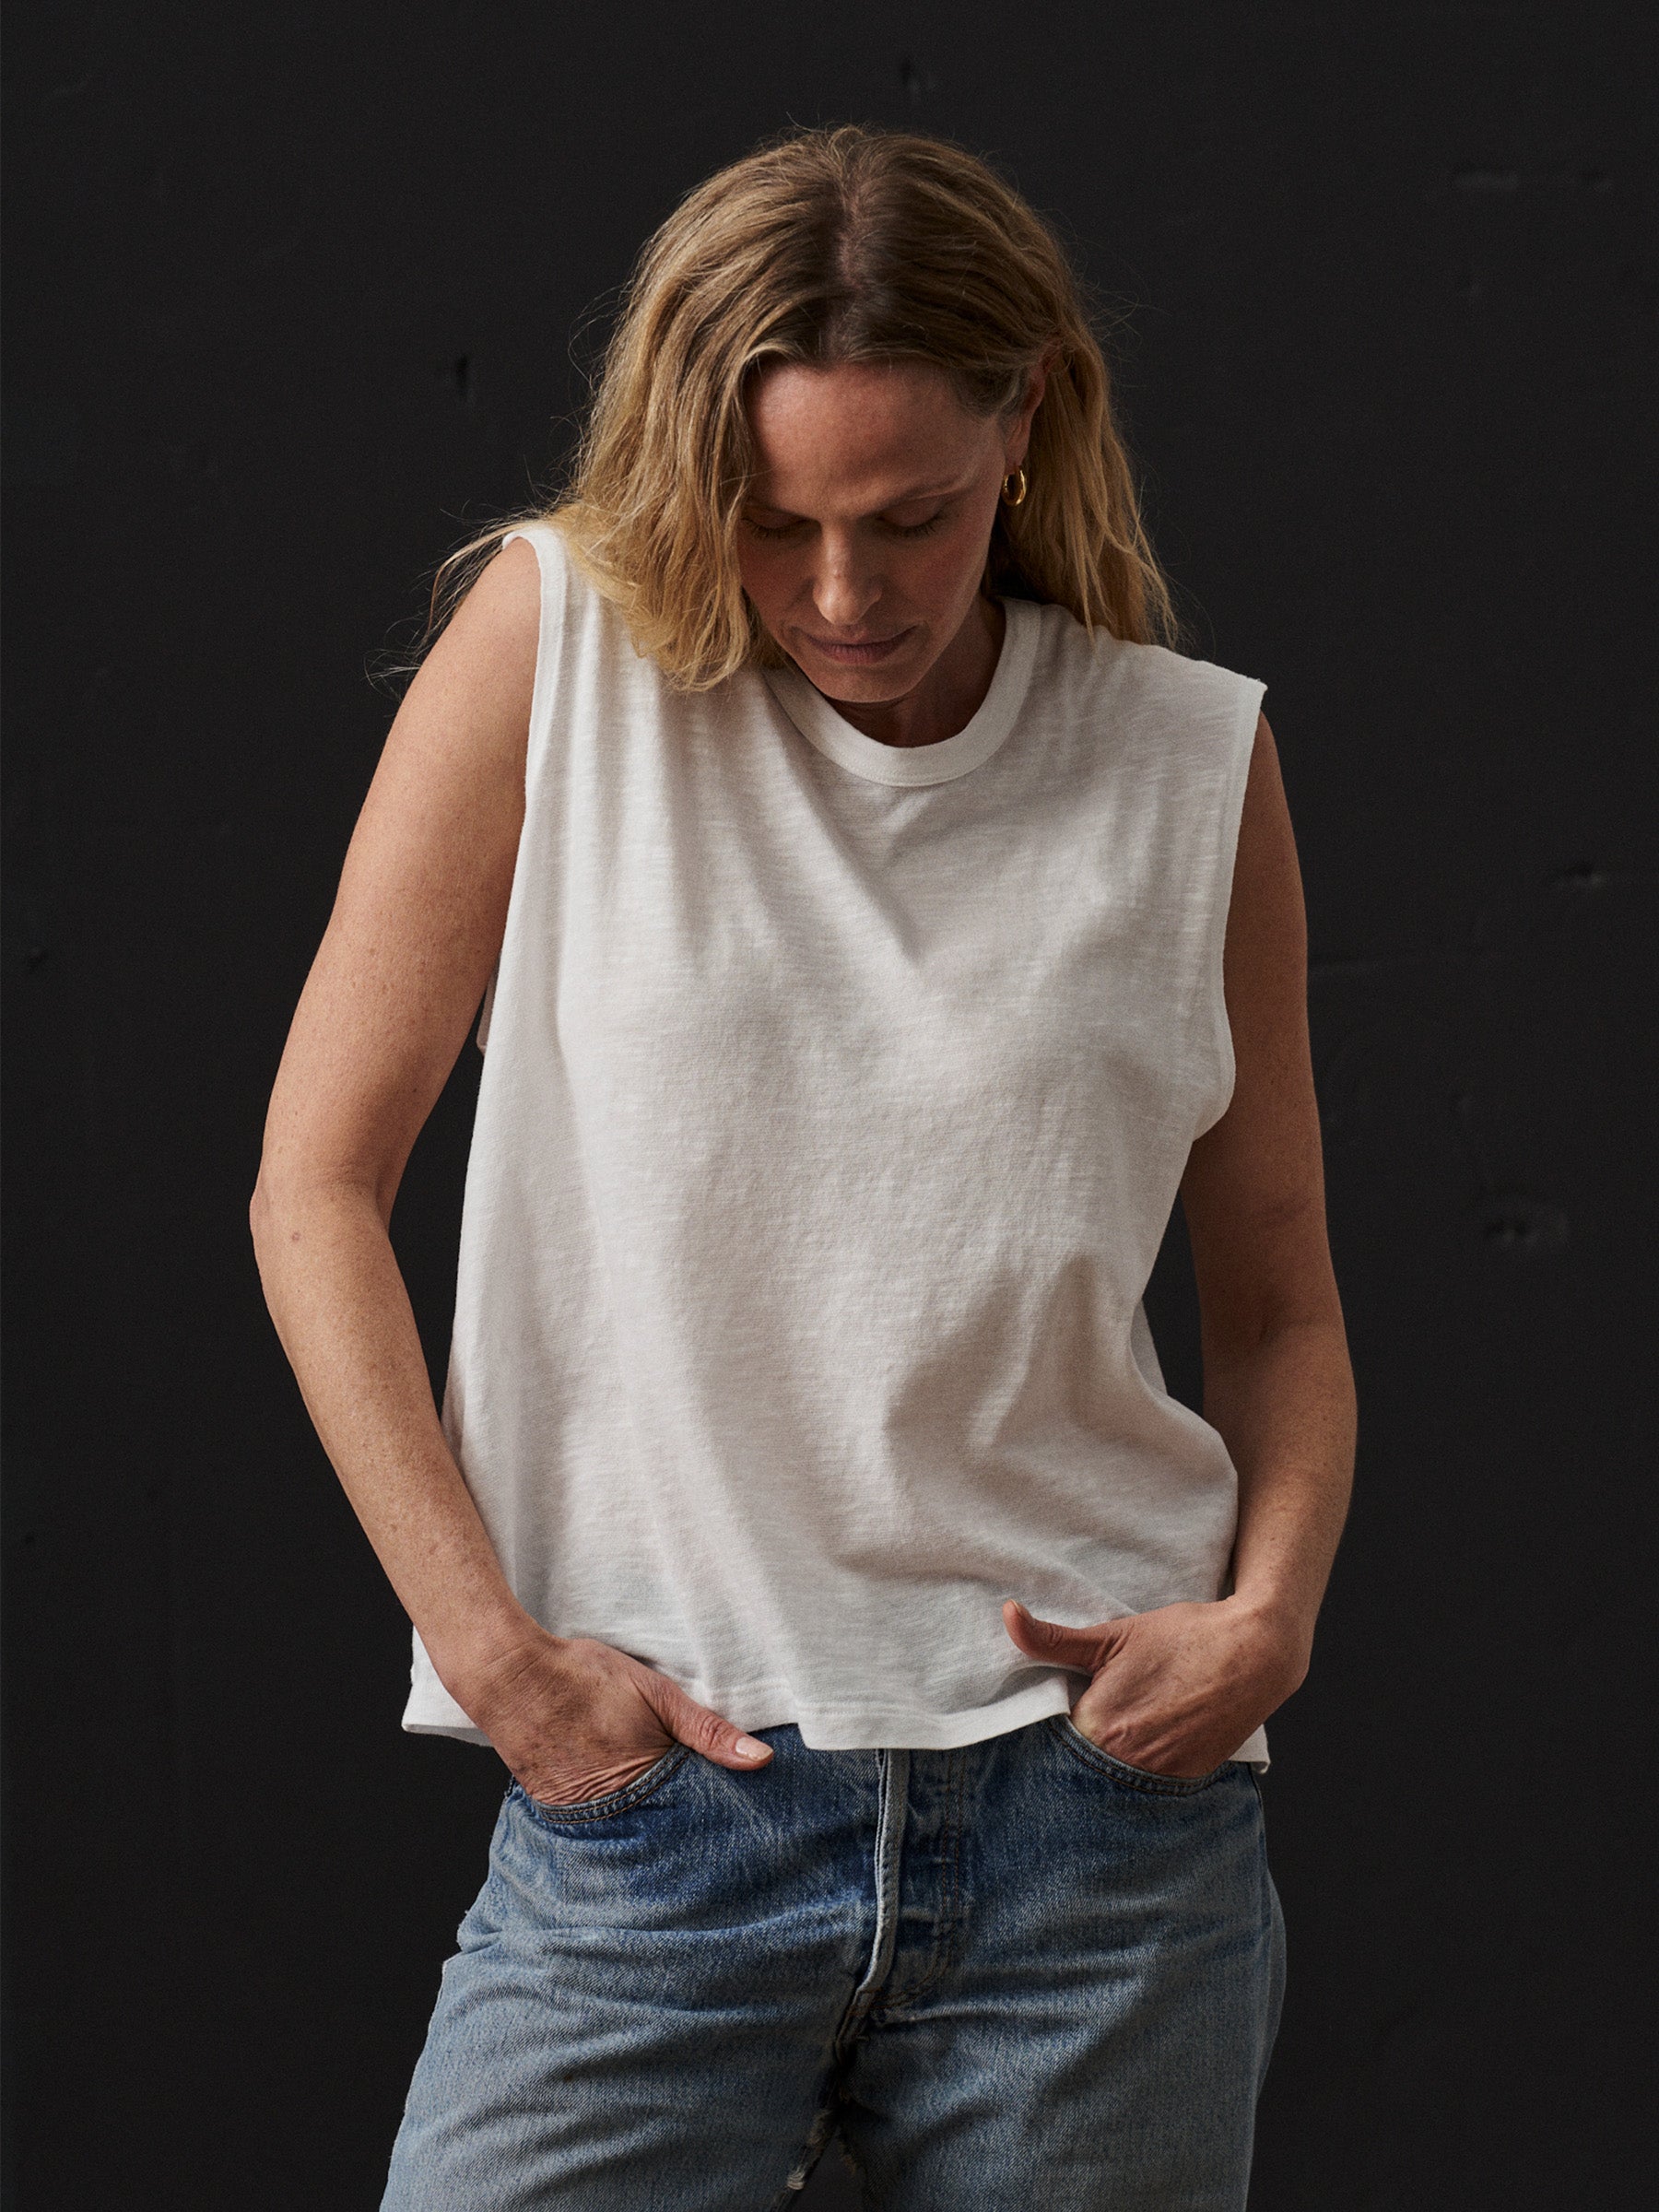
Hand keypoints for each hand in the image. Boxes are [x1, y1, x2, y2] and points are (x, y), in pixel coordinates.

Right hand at [451, 1630, 772, 1806]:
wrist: (512, 1676)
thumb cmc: (586, 1678)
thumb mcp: (658, 1694)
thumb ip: (709, 1731)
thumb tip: (762, 1760)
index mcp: (646, 1782)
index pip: (694, 1816)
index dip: (714, 1814)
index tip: (738, 1820)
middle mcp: (613, 1810)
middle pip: (661, 1829)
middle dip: (682, 1827)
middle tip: (705, 1825)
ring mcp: (581, 1816)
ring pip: (628, 1830)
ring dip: (646, 1826)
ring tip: (662, 1817)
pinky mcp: (555, 1811)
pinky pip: (595, 1826)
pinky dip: (612, 1818)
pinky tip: (623, 1805)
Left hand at [1002, 1595, 1307, 1778]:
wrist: (1254, 1653)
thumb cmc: (1181, 1639)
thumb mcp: (1112, 1635)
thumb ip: (1052, 1638)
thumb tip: (1007, 1614)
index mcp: (1098, 1727)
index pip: (1049, 1747)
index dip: (1044, 1734)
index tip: (1049, 1723)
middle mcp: (1126, 1763)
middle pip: (1080, 1770)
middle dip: (1074, 1756)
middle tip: (1085, 1730)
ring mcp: (1160, 1777)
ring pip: (1114, 1783)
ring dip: (1106, 1768)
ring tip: (1120, 1735)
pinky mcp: (1187, 1781)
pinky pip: (1149, 1787)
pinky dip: (1140, 1773)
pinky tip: (1144, 1747)